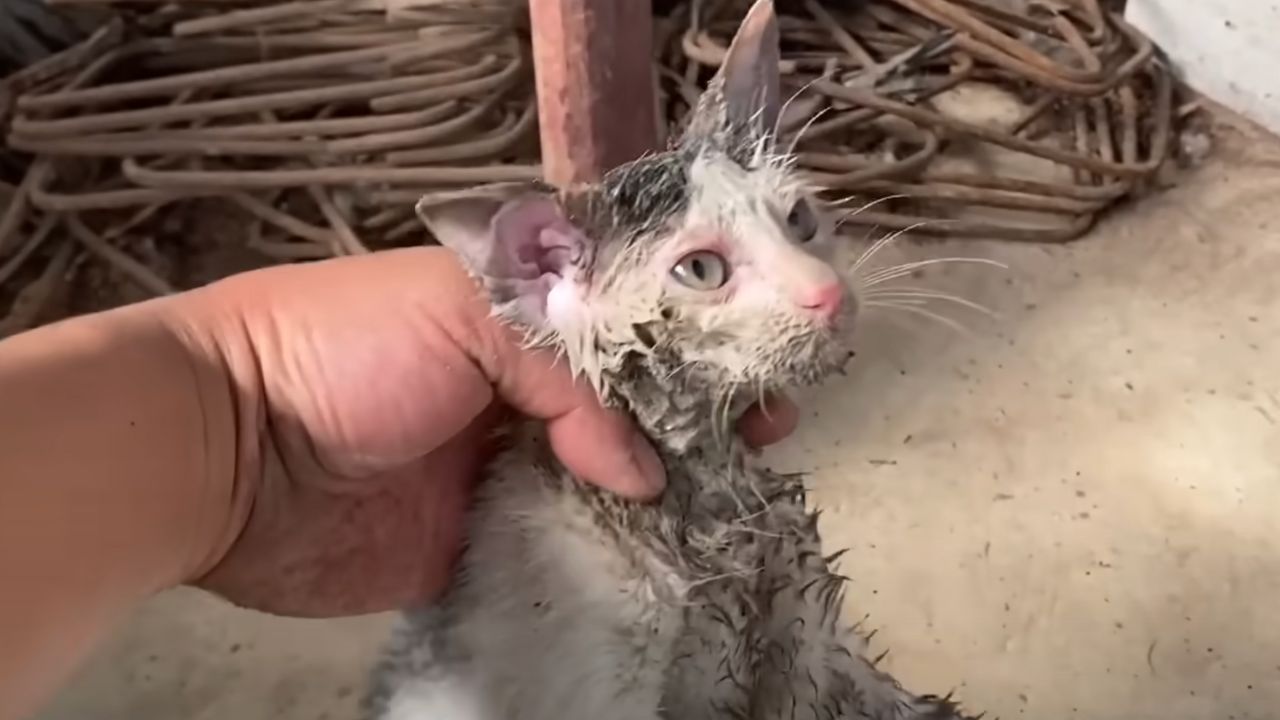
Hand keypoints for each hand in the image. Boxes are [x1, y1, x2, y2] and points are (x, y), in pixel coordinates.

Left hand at [168, 246, 797, 617]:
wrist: (224, 453)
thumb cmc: (340, 350)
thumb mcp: (462, 315)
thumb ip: (568, 381)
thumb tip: (641, 472)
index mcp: (512, 314)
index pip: (626, 319)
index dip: (693, 338)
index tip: (758, 364)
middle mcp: (517, 389)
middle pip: (630, 401)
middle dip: (700, 415)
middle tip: (769, 433)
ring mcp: (500, 468)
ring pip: (606, 478)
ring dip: (672, 488)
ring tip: (744, 495)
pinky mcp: (479, 542)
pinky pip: (560, 548)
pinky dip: (613, 554)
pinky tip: (674, 556)